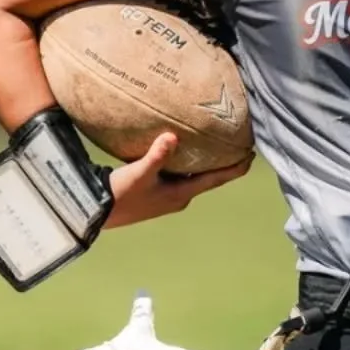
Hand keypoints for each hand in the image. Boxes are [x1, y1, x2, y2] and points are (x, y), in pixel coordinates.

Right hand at [106, 132, 252, 229]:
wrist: (97, 212)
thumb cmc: (120, 195)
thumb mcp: (139, 173)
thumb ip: (157, 154)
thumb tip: (172, 136)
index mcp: (181, 195)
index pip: (215, 180)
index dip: (234, 169)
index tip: (251, 156)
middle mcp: (179, 198)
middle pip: (207, 177)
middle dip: (222, 161)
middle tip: (235, 142)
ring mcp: (167, 197)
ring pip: (192, 176)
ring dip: (203, 162)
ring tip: (212, 143)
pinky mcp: (155, 194)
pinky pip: (178, 175)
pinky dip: (186, 163)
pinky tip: (181, 150)